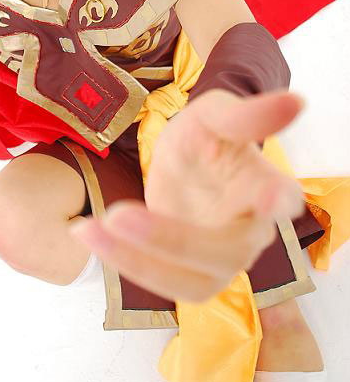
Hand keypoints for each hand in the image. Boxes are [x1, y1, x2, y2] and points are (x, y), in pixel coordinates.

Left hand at [68, 89, 306, 303]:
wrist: (186, 160)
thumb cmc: (208, 135)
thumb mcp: (215, 114)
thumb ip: (247, 115)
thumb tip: (296, 100)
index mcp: (264, 187)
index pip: (280, 198)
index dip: (277, 201)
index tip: (273, 199)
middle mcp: (249, 231)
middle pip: (224, 252)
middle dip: (172, 239)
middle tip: (117, 213)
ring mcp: (219, 259)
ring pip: (189, 281)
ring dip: (137, 260)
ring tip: (90, 227)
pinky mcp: (187, 271)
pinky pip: (159, 278)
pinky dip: (122, 260)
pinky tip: (86, 231)